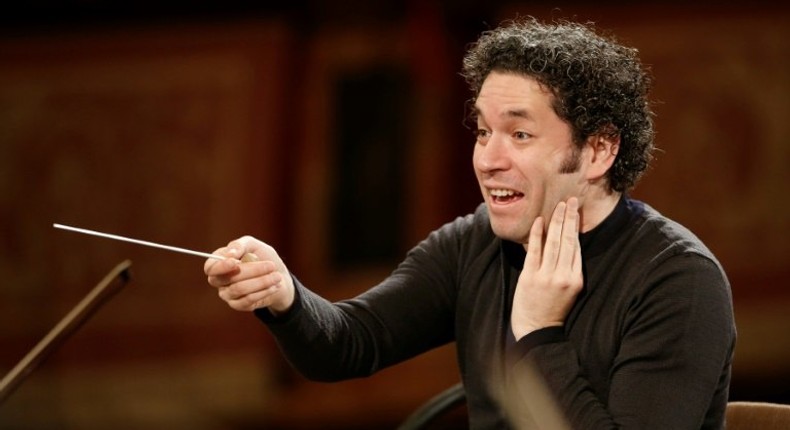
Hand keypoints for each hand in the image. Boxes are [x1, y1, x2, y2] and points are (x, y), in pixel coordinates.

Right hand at [204, 235, 294, 313]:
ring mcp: (228, 294)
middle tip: (271, 265)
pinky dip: (264, 291)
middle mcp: (220, 280)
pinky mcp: (238, 305)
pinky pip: (248, 300)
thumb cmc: (263, 257)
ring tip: (277, 276)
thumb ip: (240, 245)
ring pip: (239, 289)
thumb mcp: (253, 245)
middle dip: (251, 271)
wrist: (279, 276)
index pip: (210, 268)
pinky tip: (275, 286)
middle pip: (227, 278)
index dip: (220, 266)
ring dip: (262, 281)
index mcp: (219, 263)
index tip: (235, 262)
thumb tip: (230, 254)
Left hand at [511, 197, 582, 339]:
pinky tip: (539, 220)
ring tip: (558, 205)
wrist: (537, 330)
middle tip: (570, 200)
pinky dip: (537, 234)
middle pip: (568, 240)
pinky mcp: (530, 277)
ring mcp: (546, 276)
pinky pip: (534, 251)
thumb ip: (569, 269)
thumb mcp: (569, 290)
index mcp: (576, 279)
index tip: (576, 210)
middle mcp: (563, 276)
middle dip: (569, 218)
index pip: (578, 246)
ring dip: (556, 221)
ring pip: (554, 243)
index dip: (576, 226)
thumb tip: (569, 243)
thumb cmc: (553, 309)